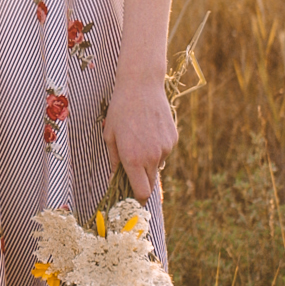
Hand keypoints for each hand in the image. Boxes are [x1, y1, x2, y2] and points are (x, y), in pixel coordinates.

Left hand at [102, 71, 176, 200]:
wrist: (142, 86)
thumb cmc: (120, 110)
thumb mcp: (110, 136)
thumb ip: (114, 160)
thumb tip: (115, 178)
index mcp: (133, 159)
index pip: (141, 192)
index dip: (137, 199)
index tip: (133, 199)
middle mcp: (152, 157)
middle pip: (151, 183)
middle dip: (142, 181)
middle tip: (132, 172)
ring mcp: (166, 148)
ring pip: (157, 166)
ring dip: (149, 162)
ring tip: (139, 140)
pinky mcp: (173, 138)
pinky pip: (165, 152)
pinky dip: (158, 148)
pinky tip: (149, 131)